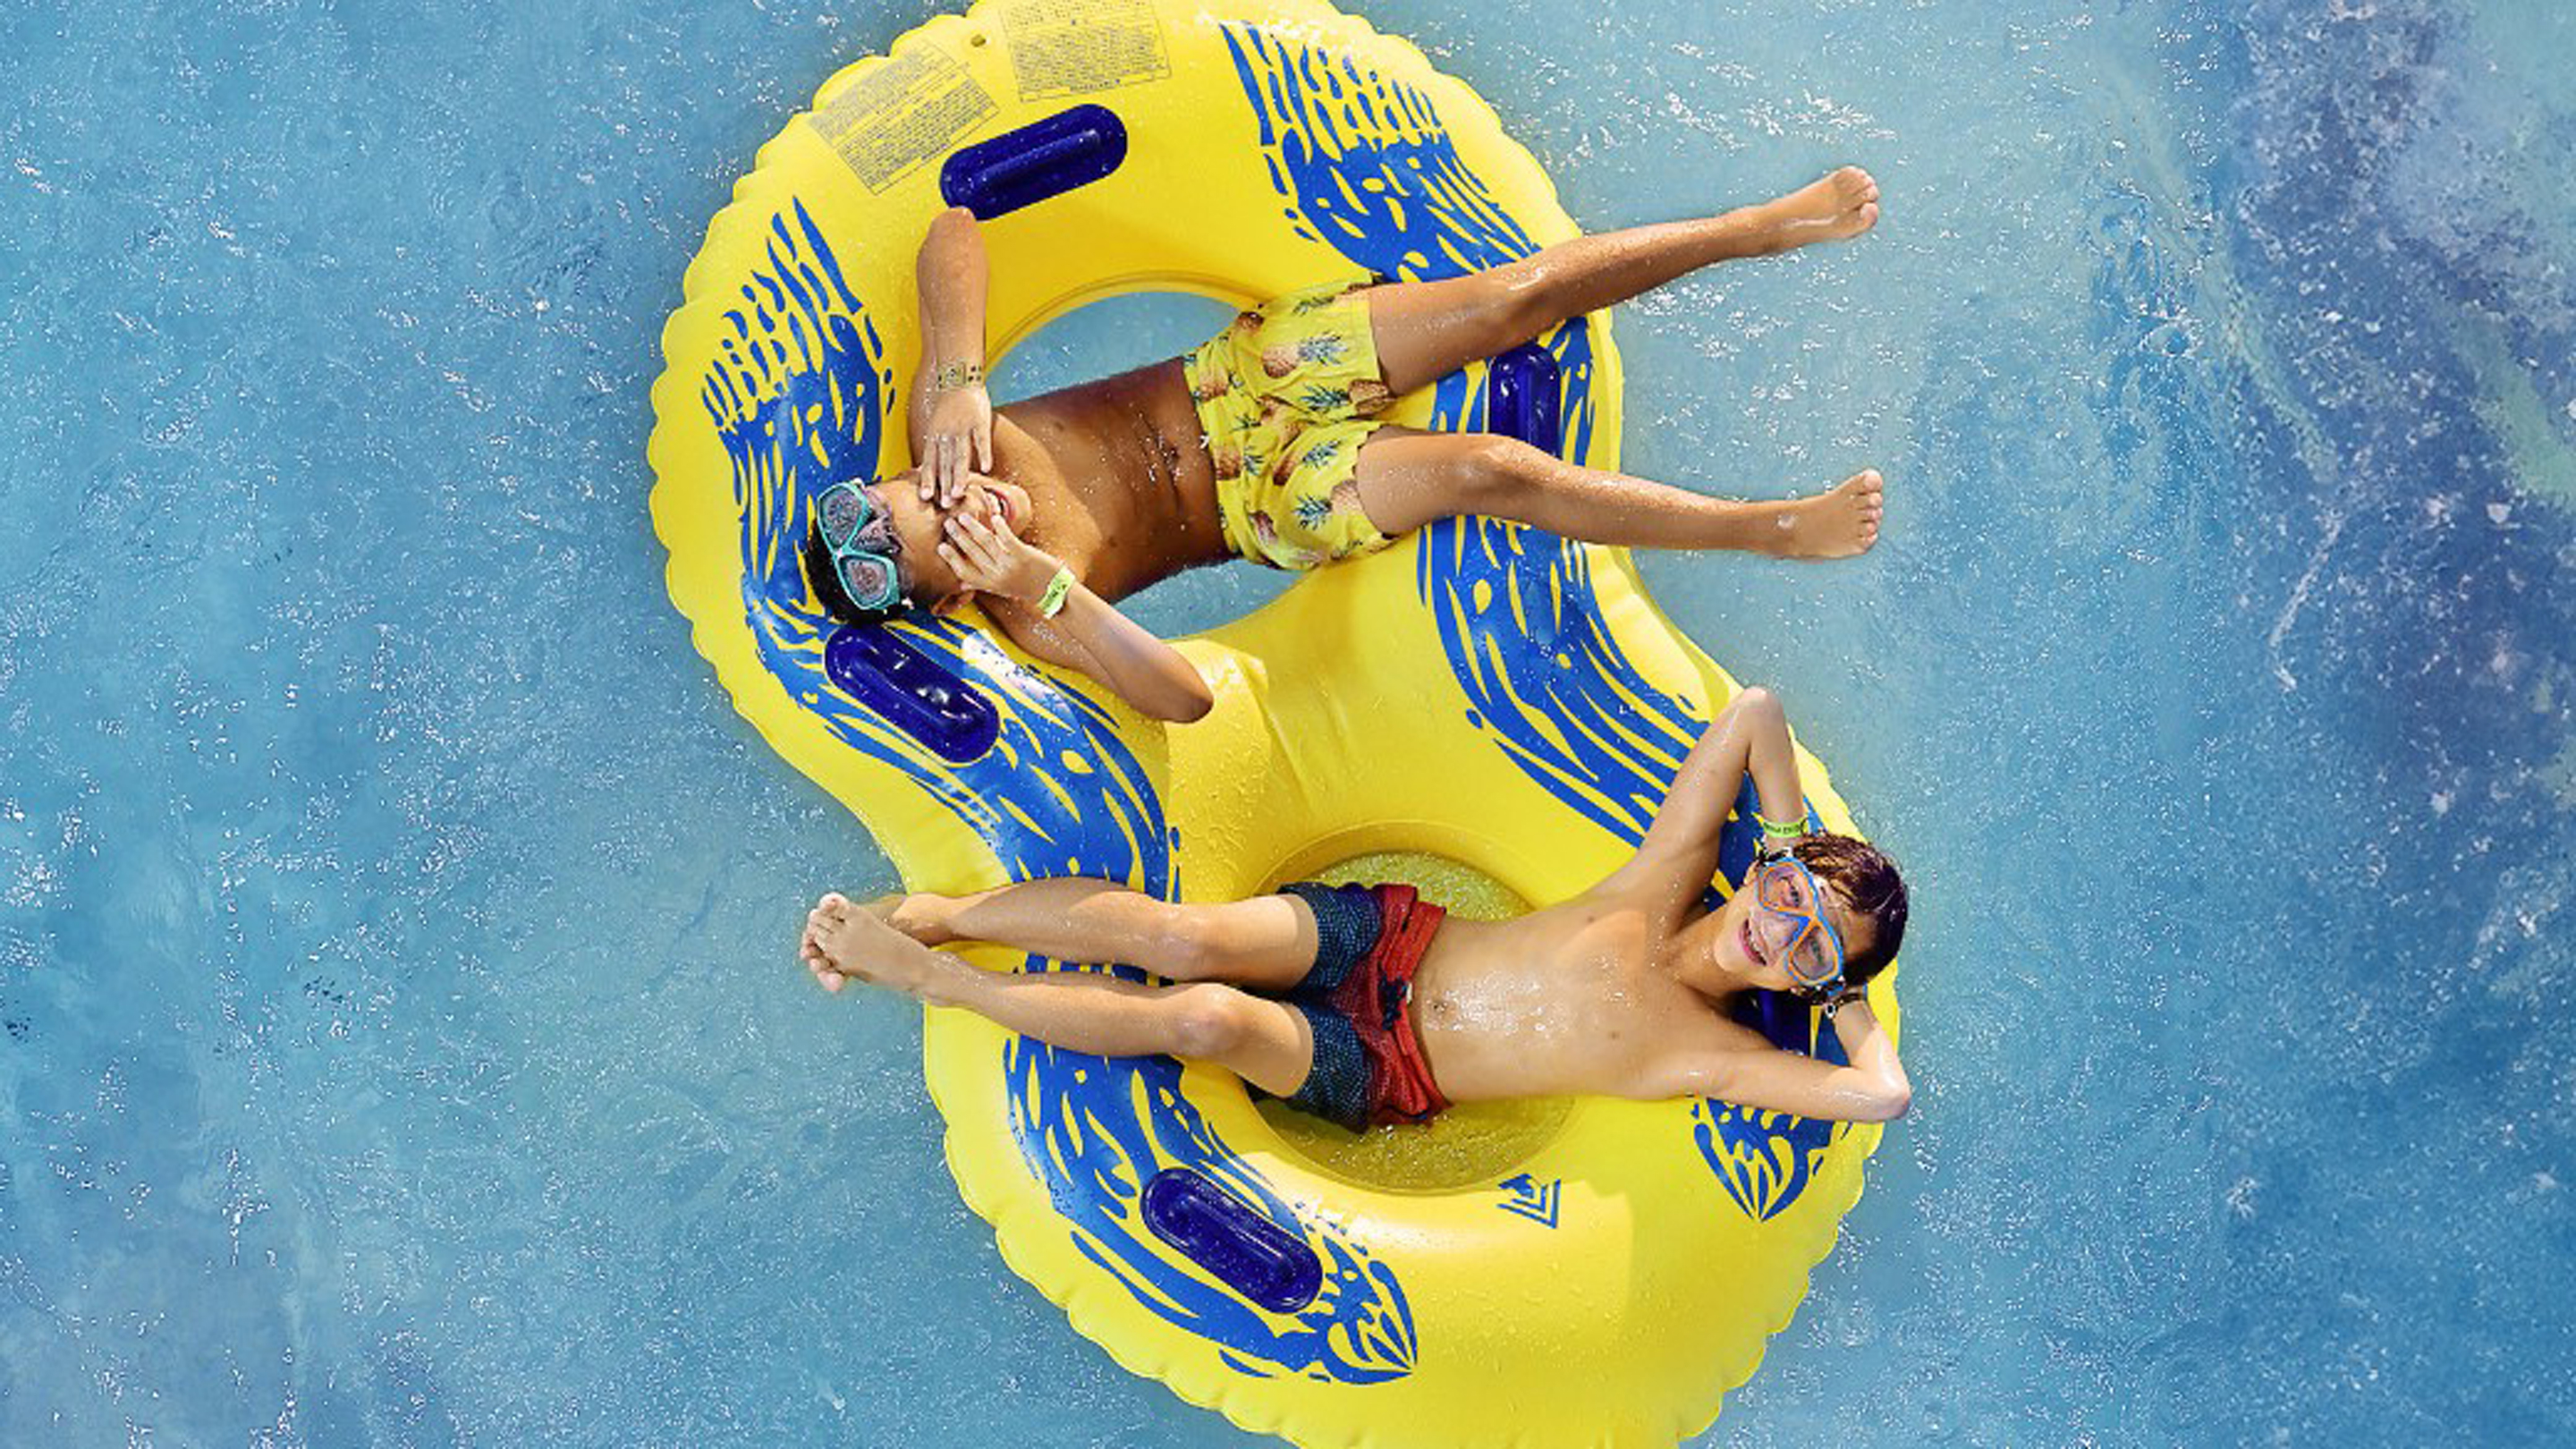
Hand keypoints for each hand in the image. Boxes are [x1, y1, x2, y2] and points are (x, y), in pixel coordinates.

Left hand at [919, 382, 992, 506]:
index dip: (928, 479)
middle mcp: (946, 434)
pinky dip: (983, 453)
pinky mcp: (979, 421)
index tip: (926, 498)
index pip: (930, 461)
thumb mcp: (936, 426)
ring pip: (960, 455)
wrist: (958, 378)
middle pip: (945, 463)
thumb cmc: (948, 405)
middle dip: (945, 484)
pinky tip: (986, 468)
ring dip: (960, 475)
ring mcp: (963, 428)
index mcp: (934, 436)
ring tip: (961, 492)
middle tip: (946, 504)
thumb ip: (937, 447)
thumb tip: (934, 471)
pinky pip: (981, 440)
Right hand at [939, 503, 1062, 605]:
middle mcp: (997, 575)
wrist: (1052, 591)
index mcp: (989, 584)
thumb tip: (962, 585)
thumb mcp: (1001, 589)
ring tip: (963, 517)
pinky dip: (999, 526)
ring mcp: (1010, 565)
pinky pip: (1006, 538)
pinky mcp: (1023, 555)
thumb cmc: (1026, 587)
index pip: (963, 571)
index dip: (951, 559)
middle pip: (972, 552)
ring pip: (985, 542)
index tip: (940, 546)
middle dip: (958, 536)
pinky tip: (994, 516)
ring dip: (973, 527)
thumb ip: (981, 584)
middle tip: (948, 523)